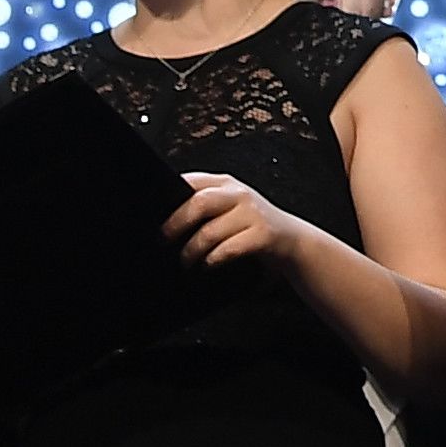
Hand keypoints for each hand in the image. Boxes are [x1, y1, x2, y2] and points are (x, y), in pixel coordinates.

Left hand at [166, 172, 311, 268]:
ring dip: (191, 251)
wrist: (294, 241)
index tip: (152, 213)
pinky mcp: (263, 235)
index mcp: (225, 183)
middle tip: (162, 241)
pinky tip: (206, 266)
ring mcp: (252, 213)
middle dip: (175, 225)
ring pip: (210, 232)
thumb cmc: (251, 227)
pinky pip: (228, 249)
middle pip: (198, 203)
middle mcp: (238, 194)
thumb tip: (164, 221)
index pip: (190, 180)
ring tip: (184, 262)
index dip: (168, 194)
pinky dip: (212, 260)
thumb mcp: (229, 208)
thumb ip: (204, 206)